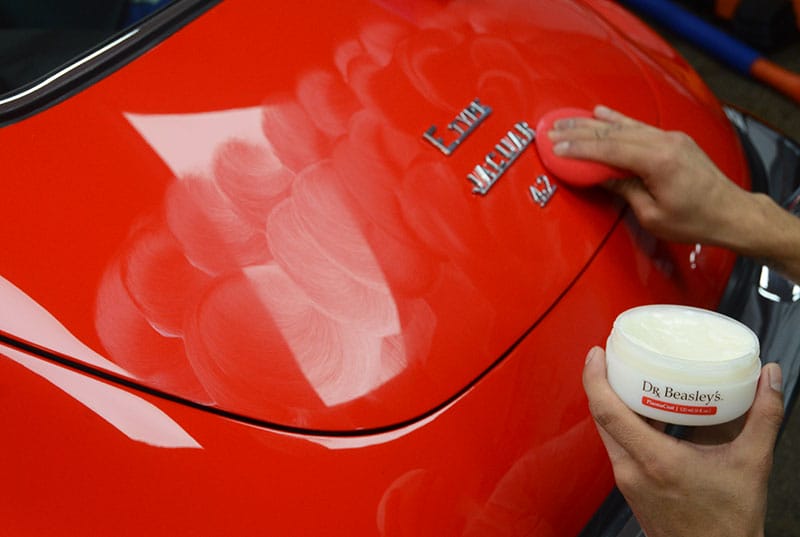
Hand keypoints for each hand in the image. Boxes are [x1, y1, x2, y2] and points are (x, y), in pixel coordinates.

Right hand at [548, 105, 799, 282]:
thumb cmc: (695, 220)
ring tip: (567, 119)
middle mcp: (665, 142)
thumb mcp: (652, 214)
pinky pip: (638, 126)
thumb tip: (601, 176)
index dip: (579, 148)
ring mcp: (670, 137)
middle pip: (612, 133)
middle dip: (579, 131)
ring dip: (593, 123)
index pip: (609, 149)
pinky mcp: (673, 140)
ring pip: (623, 125)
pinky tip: (600, 111)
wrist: (731, 212)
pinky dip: (617, 119)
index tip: (556, 146)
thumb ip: (625, 190)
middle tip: (552, 129)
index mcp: (659, 161)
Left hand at [582, 346, 783, 536]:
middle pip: (601, 416)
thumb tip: (769, 378)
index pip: (607, 411)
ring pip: (608, 431)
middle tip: (613, 355)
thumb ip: (763, 416)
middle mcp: (632, 470)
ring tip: (630, 377)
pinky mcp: (630, 486)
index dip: (595, 378)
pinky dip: (626, 424)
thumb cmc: (729, 522)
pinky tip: (646, 411)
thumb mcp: (753, 463)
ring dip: (614, 403)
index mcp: (655, 460)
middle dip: (602, 382)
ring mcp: (627, 480)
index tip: (598, 353)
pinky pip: (617, 445)